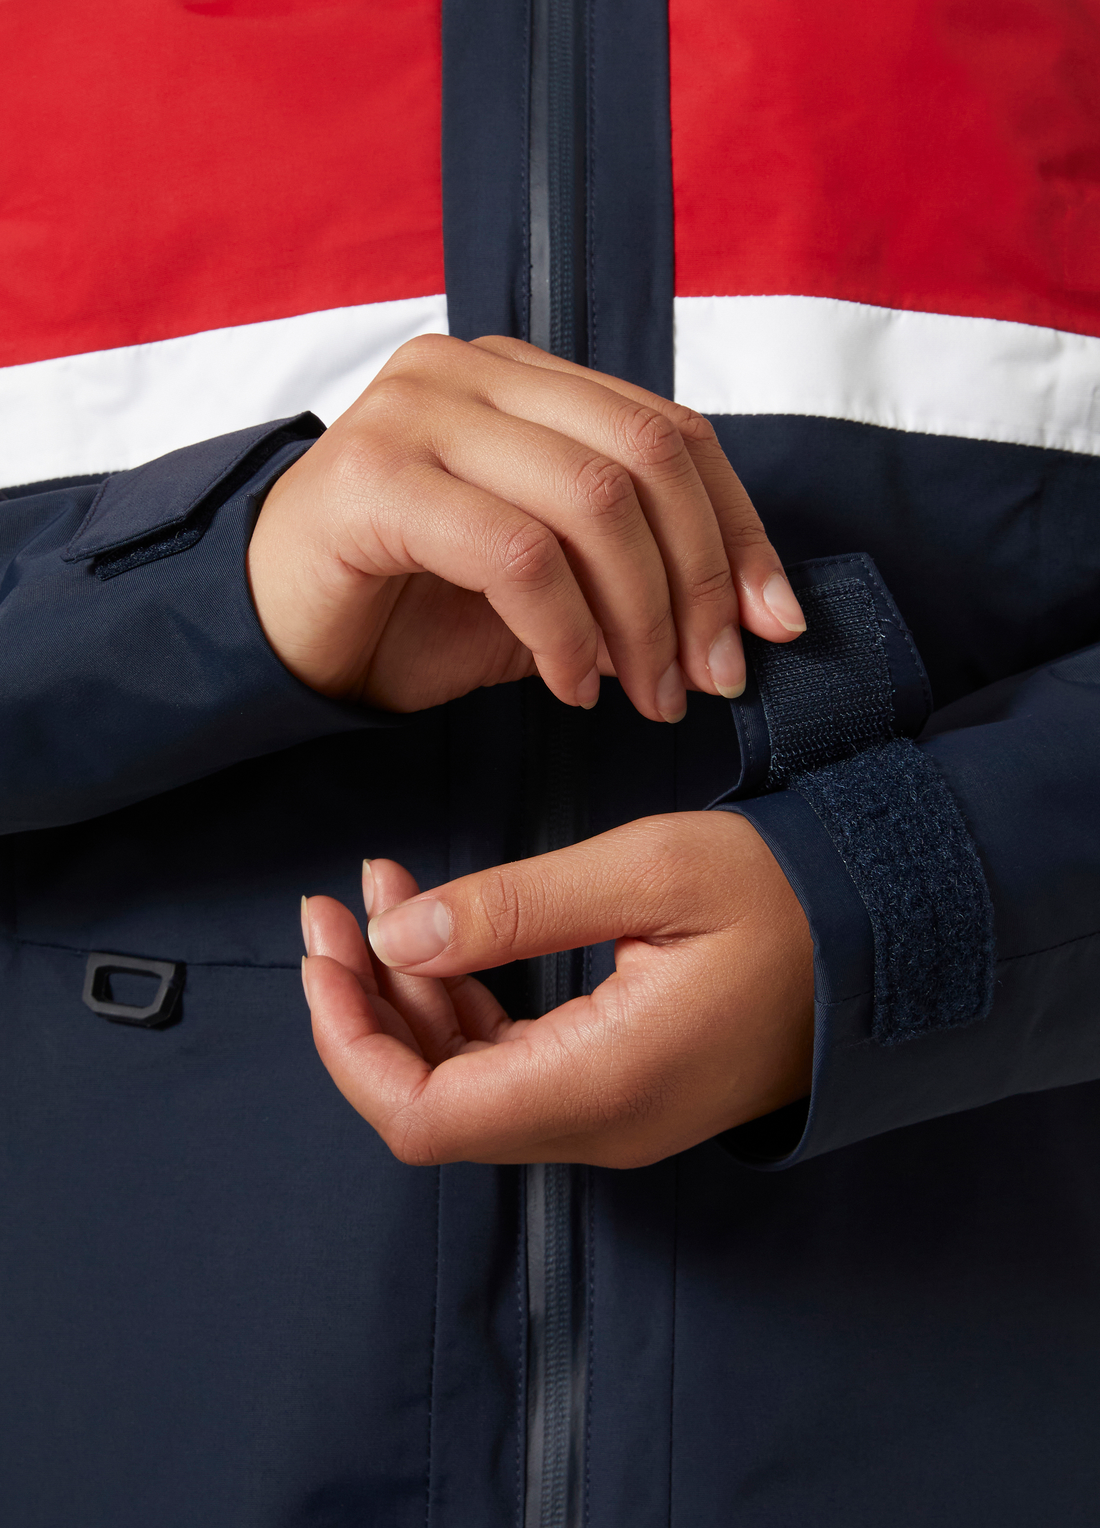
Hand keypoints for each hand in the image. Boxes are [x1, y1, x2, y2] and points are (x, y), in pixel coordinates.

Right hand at [248, 334, 805, 719]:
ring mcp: (417, 411)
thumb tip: (752, 614)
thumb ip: (632, 568)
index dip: (736, 530)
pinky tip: (570, 686)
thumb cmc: (413, 609)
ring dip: (640, 619)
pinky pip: (516, 554)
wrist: (277, 636)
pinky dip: (564, 634)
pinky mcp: (375, 476)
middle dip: (699, 582)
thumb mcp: (549, 583)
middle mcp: (473, 370)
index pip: (667, 431)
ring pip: (591, 502)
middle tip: (710, 679)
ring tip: (645, 696)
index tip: (773, 623)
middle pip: (644, 458)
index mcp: (523, 378)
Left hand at [300, 812, 814, 1167]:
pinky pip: (511, 1066)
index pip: (423, 1115)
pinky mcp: (622, 1087)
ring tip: (384, 895)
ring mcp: (612, 1114)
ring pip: (467, 1084)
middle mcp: (599, 1123)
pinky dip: (462, 1003)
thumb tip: (396, 937)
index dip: (349, 1042)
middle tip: (335, 906)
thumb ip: (515, 909)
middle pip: (432, 1103)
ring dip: (411, 996)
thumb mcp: (649, 871)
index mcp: (602, 1083)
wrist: (890, 940)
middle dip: (365, 1006)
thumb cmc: (789, 895)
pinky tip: (445, 934)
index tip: (323, 951)